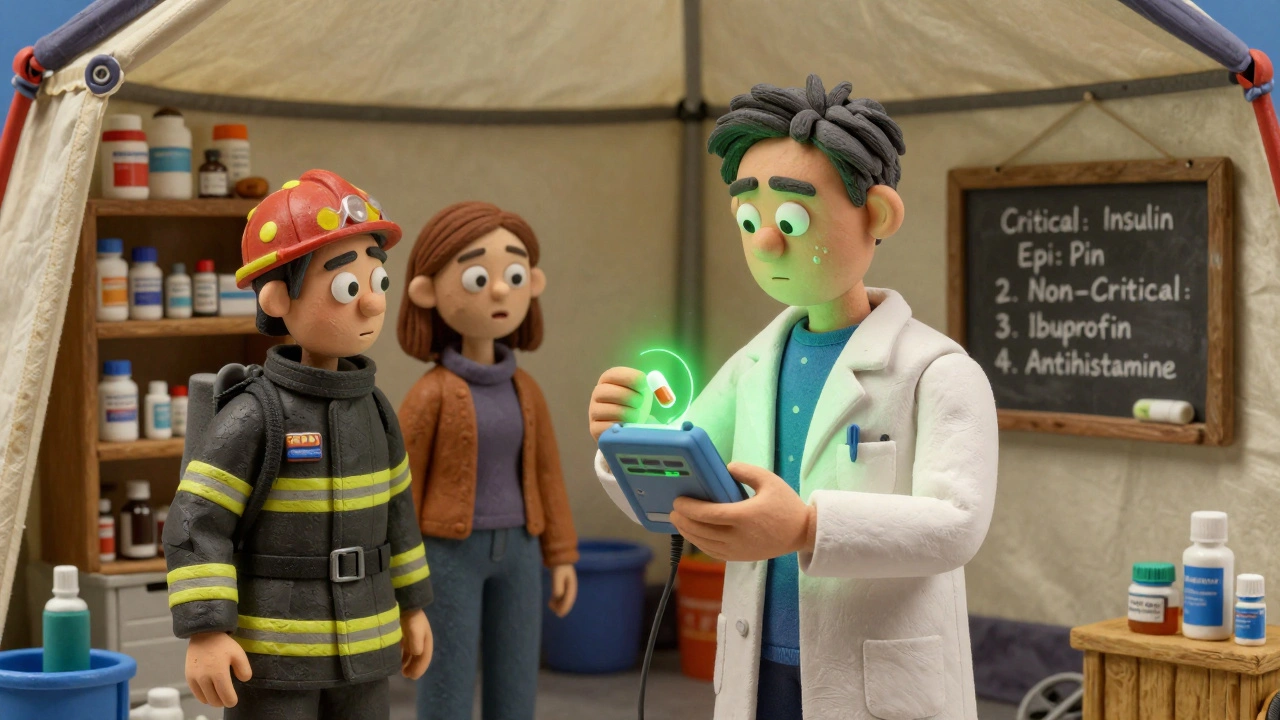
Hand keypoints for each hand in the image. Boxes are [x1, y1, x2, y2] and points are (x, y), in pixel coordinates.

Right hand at [186, 632, 251, 707]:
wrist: (204, 634)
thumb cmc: (223, 644)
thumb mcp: (239, 654)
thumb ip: (244, 669)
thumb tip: (243, 681)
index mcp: (219, 674)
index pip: (226, 697)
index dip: (231, 701)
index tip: (234, 699)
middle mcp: (205, 679)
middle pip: (215, 701)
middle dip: (222, 701)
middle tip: (227, 697)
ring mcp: (195, 679)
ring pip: (205, 699)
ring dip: (213, 700)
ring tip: (219, 695)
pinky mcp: (189, 677)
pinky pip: (196, 694)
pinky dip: (204, 696)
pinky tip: (210, 692)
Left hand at [400, 608, 432, 678]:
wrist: (404, 602)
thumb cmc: (411, 617)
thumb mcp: (415, 629)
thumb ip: (416, 642)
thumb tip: (417, 653)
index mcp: (426, 639)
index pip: (425, 657)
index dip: (420, 668)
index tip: (412, 677)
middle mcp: (420, 639)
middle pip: (418, 656)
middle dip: (413, 667)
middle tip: (406, 675)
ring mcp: (412, 636)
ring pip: (411, 653)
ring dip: (407, 662)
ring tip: (400, 670)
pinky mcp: (404, 633)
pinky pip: (404, 648)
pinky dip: (401, 655)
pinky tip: (395, 659)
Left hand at [548, 564, 577, 616]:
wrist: (559, 556)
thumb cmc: (558, 566)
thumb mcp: (557, 576)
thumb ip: (558, 587)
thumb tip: (558, 597)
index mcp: (572, 585)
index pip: (569, 599)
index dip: (564, 608)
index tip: (559, 614)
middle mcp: (571, 586)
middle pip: (568, 600)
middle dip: (563, 608)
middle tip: (557, 614)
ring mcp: (567, 585)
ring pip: (564, 598)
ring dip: (559, 604)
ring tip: (551, 607)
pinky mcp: (562, 584)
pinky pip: (561, 595)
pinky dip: (557, 600)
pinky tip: (551, 603)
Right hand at [588, 367, 652, 440]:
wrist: (628, 425)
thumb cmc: (636, 403)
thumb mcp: (643, 390)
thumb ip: (651, 385)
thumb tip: (661, 389)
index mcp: (608, 378)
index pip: (616, 374)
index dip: (633, 380)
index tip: (644, 386)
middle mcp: (598, 392)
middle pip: (616, 393)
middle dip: (634, 399)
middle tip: (640, 404)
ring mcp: (594, 411)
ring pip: (616, 412)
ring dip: (632, 415)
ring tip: (635, 417)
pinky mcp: (595, 428)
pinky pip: (611, 428)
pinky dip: (623, 428)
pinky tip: (626, 426)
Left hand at [670, 462, 816, 561]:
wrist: (802, 533)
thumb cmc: (786, 505)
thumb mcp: (769, 481)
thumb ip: (746, 471)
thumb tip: (726, 468)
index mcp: (745, 516)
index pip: (709, 514)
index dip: (689, 509)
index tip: (678, 501)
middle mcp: (739, 536)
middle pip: (702, 530)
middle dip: (683, 520)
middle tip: (673, 510)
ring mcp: (738, 550)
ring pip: (705, 544)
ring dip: (688, 533)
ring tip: (678, 522)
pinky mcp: (740, 557)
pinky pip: (714, 553)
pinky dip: (700, 544)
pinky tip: (694, 535)